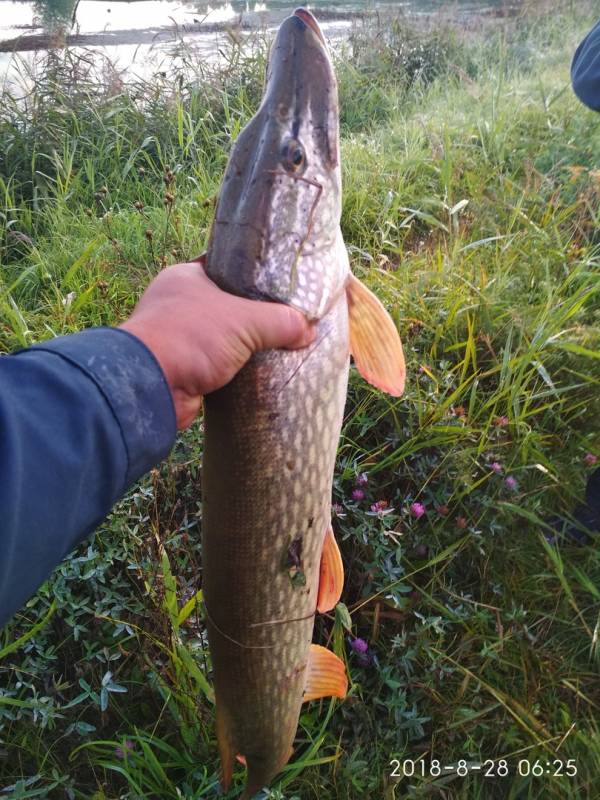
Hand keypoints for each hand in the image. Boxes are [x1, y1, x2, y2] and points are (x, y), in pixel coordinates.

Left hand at [120, 259, 314, 428]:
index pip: (226, 267)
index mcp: (186, 277)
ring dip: (243, 344)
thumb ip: (280, 321)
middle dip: (253, 314)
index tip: (280, 284)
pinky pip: (216, 363)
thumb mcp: (244, 322)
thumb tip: (309, 331)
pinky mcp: (182, 367)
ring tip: (278, 345)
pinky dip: (234, 367)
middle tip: (285, 318)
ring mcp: (178, 336)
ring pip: (221, 336)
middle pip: (226, 304)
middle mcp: (178, 303)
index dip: (253, 274)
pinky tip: (258, 371)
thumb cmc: (190, 337)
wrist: (149, 387)